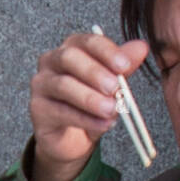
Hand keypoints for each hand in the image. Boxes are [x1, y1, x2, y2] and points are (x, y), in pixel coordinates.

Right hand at [30, 30, 149, 180]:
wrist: (72, 138)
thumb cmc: (90, 106)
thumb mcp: (112, 85)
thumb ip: (123, 67)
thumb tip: (141, 47)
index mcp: (72, 48)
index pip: (88, 42)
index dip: (107, 52)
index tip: (125, 65)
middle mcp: (52, 61)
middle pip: (70, 58)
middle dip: (95, 72)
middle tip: (115, 88)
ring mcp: (42, 84)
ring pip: (63, 85)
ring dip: (90, 99)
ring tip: (111, 110)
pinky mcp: (38, 109)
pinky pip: (61, 111)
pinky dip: (85, 119)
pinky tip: (102, 124)